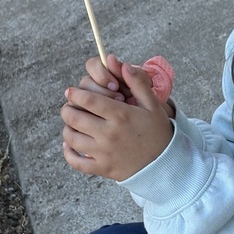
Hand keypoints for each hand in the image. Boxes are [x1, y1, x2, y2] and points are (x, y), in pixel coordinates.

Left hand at [62, 62, 173, 180]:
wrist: (165, 163)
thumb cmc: (157, 131)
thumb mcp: (152, 105)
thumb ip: (138, 83)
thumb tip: (124, 66)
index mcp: (121, 115)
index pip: (88, 100)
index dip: (75, 93)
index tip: (72, 91)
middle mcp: (109, 133)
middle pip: (74, 117)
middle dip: (68, 108)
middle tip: (70, 106)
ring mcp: (104, 152)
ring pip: (71, 137)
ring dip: (68, 127)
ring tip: (73, 123)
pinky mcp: (102, 168)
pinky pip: (76, 162)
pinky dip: (68, 153)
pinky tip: (69, 145)